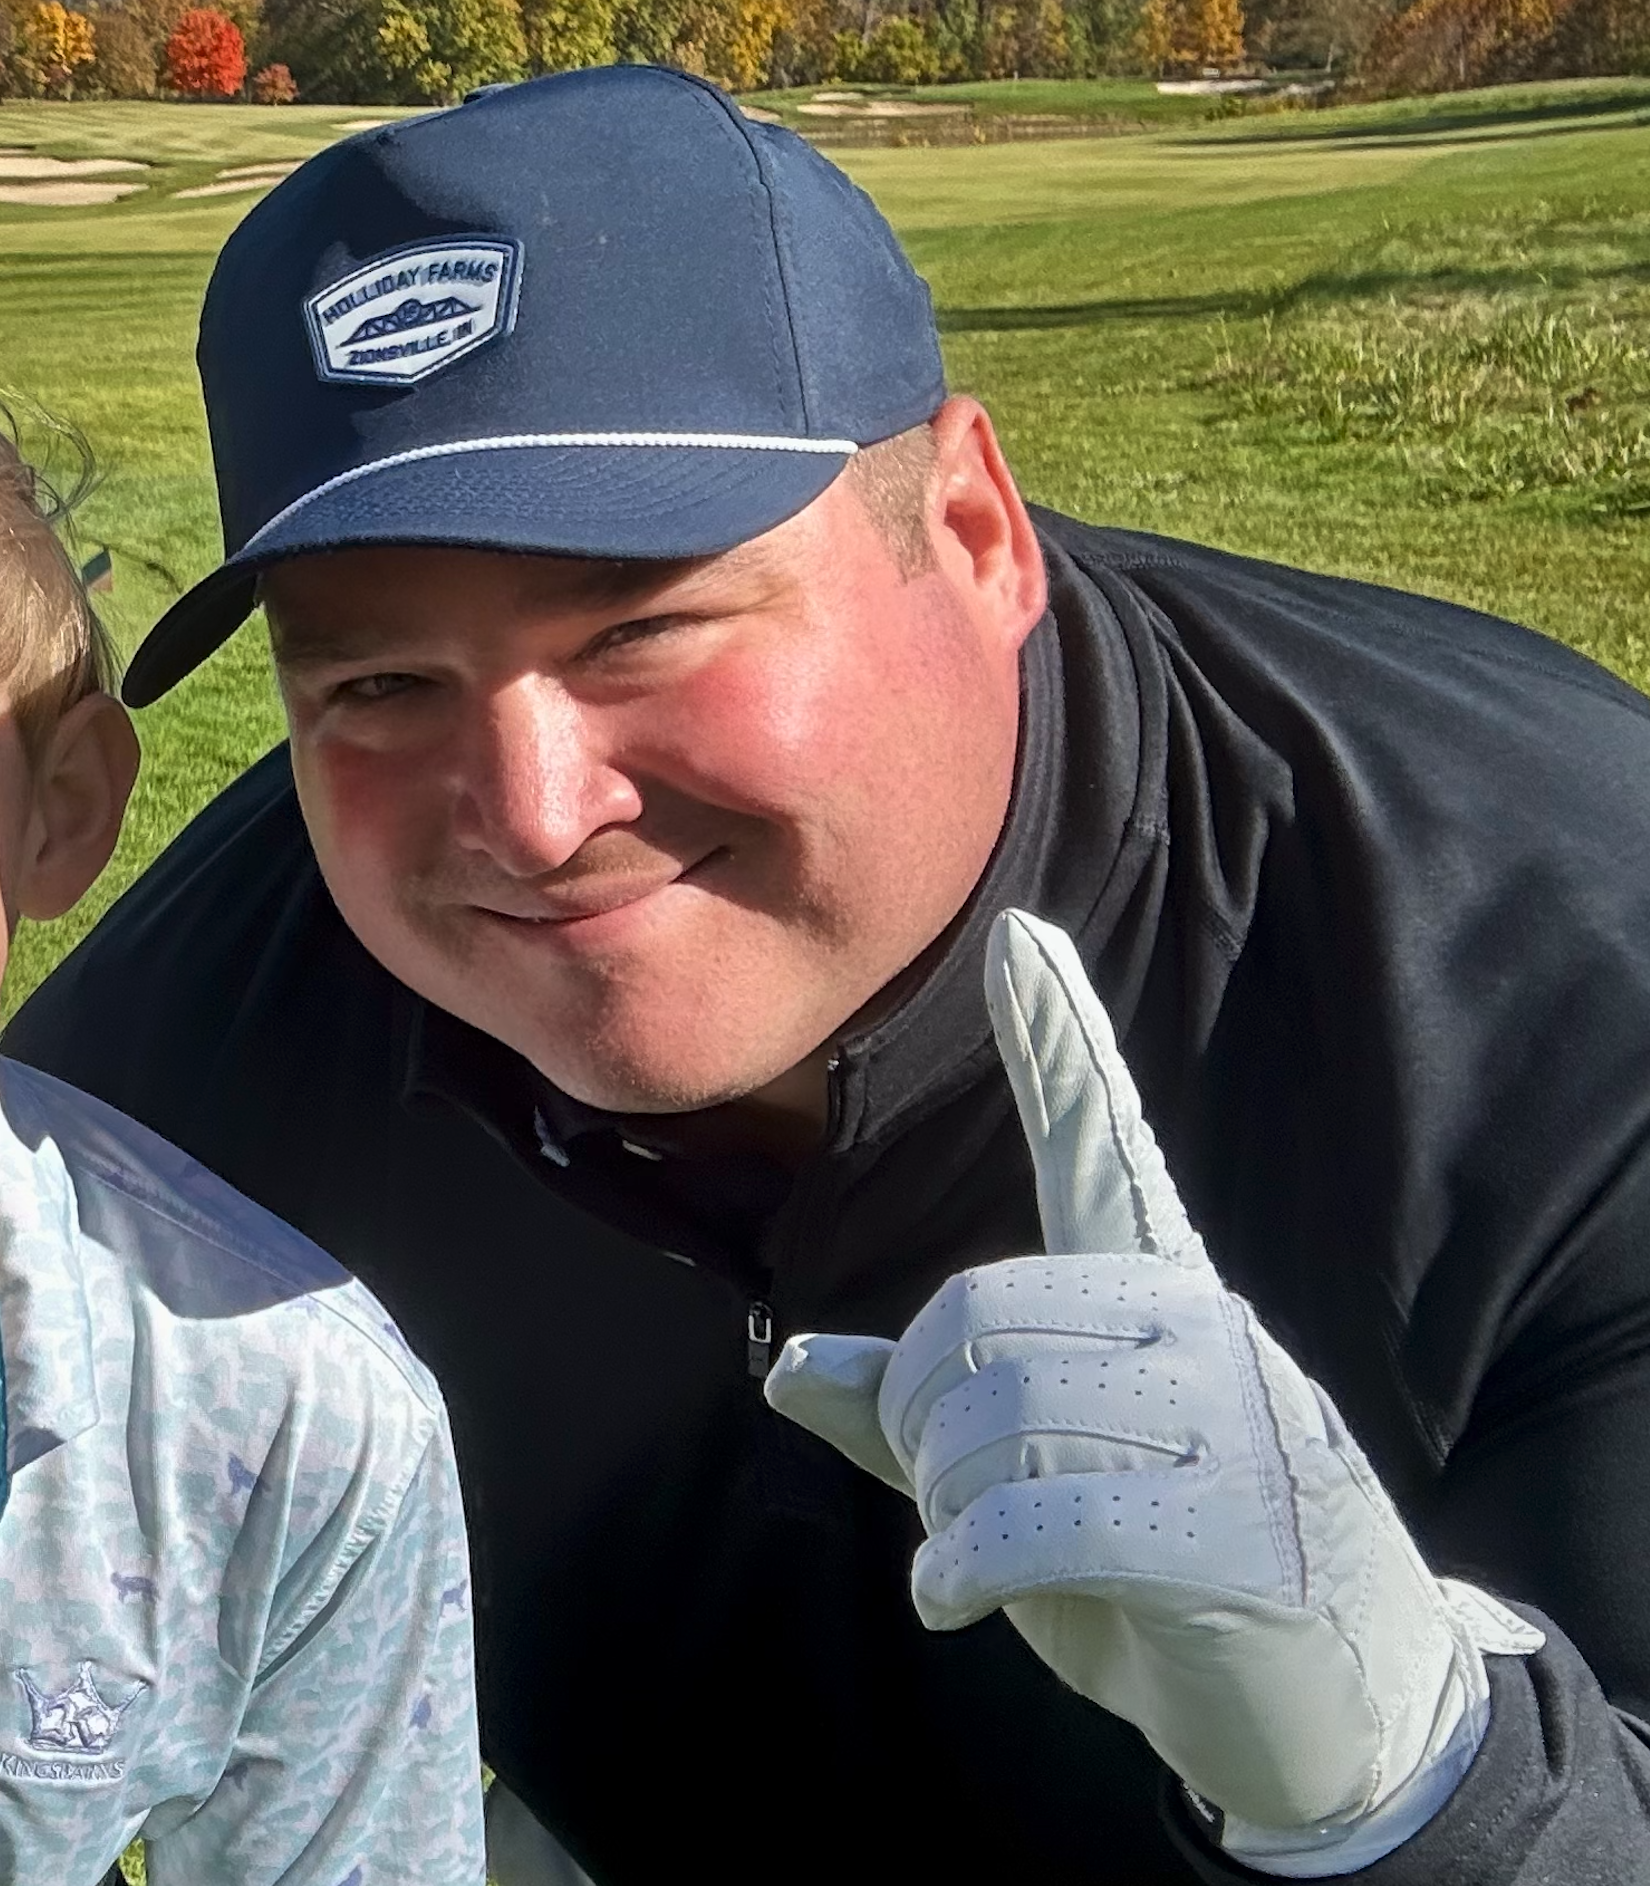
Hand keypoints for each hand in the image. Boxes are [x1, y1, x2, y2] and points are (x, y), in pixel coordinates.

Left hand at [767, 909, 1540, 1864]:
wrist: (1342, 1714)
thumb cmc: (1165, 1579)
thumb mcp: (1027, 1491)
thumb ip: (913, 1427)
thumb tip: (783, 1363)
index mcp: (1160, 1295)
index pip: (1100, 1145)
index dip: (1057, 1043)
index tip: (1018, 936)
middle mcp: (1203, 1329)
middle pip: (981, 1313)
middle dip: (916, 1416)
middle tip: (937, 1493)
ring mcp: (1235, 1423)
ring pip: (1004, 1407)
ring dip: (946, 1501)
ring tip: (969, 1554)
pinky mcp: (1240, 1531)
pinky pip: (1043, 1512)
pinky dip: (969, 1562)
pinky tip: (953, 1596)